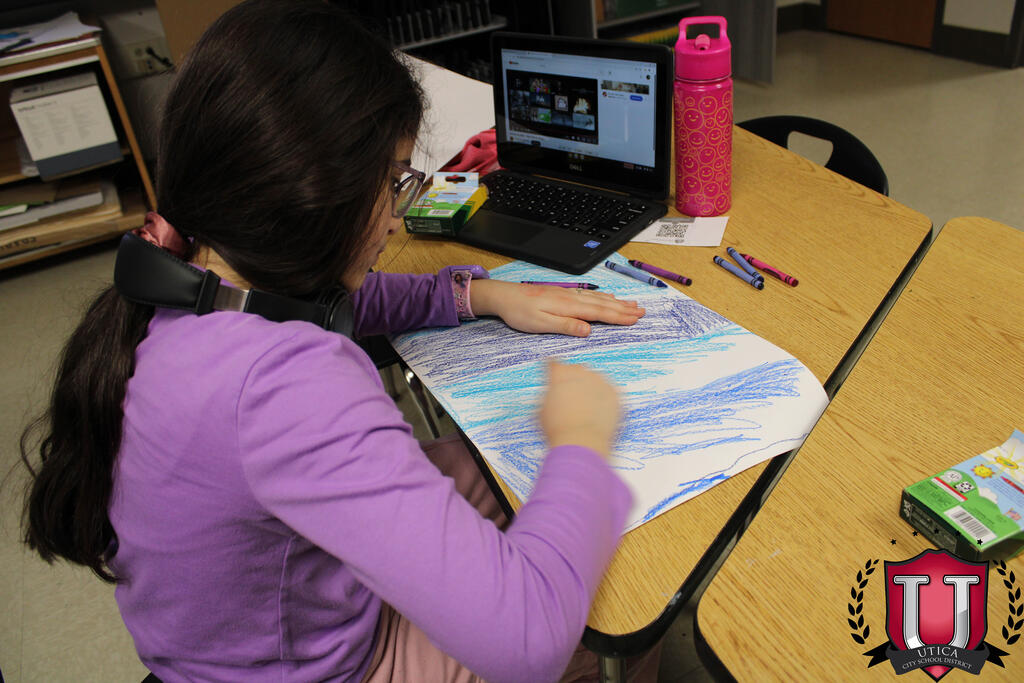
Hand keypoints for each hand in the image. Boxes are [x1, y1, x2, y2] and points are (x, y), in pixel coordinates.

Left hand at [470, 279, 644, 336]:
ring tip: (633, 305)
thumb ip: (565, 326)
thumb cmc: (520, 313)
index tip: (635, 319)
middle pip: (603, 304)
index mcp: (568, 307)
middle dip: (624, 309)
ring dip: (617, 302)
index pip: (599, 313)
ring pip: (598, 298)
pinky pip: (589, 295)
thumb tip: (588, 330)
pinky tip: (608, 297)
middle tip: (643, 312)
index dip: (618, 317)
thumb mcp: (540, 324)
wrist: (504, 296)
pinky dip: (603, 297)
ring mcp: (568, 295)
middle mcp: (571, 298)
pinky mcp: (563, 294)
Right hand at [539, 359, 620, 457]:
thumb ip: (550, 394)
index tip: (554, 375)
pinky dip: (604, 399)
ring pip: (595, 379)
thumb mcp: (543, 409)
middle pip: (577, 369)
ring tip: (585, 409)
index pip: (554, 363)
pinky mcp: (615, 393)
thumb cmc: (559, 429)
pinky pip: (609, 391)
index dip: (553, 370)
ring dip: (590, 388)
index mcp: (559, 373)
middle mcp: (581, 372)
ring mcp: (600, 381)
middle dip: (574, 379)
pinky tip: (597, 413)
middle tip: (571, 397)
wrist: (582, 443)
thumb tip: (554, 392)